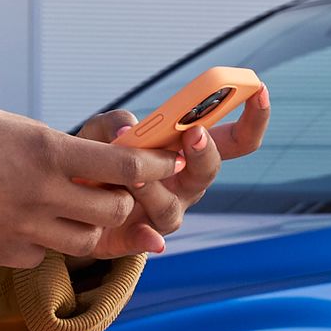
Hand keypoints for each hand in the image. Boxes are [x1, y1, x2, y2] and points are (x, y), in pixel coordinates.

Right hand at [0, 105, 184, 268]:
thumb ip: (39, 139)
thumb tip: (69, 152)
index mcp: (44, 150)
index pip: (122, 164)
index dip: (154, 166)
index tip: (168, 163)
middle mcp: (41, 193)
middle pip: (115, 209)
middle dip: (124, 201)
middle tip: (113, 190)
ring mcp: (24, 229)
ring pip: (87, 240)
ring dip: (89, 226)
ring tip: (71, 208)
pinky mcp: (5, 256)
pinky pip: (44, 254)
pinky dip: (46, 242)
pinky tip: (23, 224)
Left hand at [74, 88, 268, 259]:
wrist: (70, 197)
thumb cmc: (96, 155)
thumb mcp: (99, 130)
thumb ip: (114, 122)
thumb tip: (127, 133)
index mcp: (188, 151)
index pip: (235, 138)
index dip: (253, 117)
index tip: (259, 90)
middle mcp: (185, 183)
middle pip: (209, 171)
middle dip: (205, 153)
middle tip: (193, 135)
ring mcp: (165, 212)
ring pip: (173, 207)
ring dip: (155, 190)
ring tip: (133, 178)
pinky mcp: (140, 236)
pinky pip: (148, 240)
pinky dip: (149, 239)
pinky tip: (150, 239)